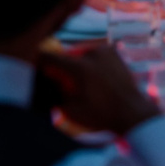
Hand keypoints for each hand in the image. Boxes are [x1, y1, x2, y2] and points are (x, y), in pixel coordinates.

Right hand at [37, 43, 159, 133]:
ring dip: (77, 62)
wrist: (132, 111)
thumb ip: (56, 96)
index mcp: (80, 68)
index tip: (32, 63)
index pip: (50, 57)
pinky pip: (95, 53)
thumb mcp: (72, 110)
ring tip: (81, 80)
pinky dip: (90, 61)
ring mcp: (105, 51)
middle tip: (60, 79)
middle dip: (60, 66)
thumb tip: (46, 86)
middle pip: (66, 55)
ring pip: (81, 53)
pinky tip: (93, 75)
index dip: (39, 60)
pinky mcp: (114, 52)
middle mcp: (92, 54)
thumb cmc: (102, 115)